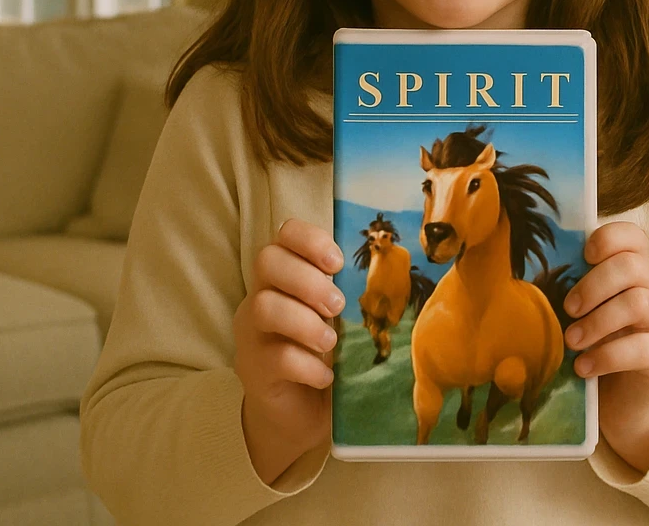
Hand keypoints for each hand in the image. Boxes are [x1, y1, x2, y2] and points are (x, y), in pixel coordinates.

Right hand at [234, 218, 344, 485]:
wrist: (301, 414)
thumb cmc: (326, 354)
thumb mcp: (339, 318)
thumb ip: (352, 293)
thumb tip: (397, 276)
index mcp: (285, 275)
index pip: (285, 234)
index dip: (310, 239)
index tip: (338, 262)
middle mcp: (261, 295)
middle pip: (268, 261)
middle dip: (308, 279)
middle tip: (338, 305)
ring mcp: (252, 333)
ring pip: (264, 307)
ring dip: (305, 321)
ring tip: (333, 341)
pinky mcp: (254, 370)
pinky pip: (274, 357)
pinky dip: (306, 365)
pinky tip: (326, 376)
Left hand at [562, 221, 648, 472]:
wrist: (623, 394)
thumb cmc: (598, 340)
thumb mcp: (587, 309)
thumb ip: (574, 289)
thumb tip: (530, 275)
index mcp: (635, 270)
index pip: (634, 237)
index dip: (610, 238)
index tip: (584, 254)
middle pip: (633, 266)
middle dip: (593, 285)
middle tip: (568, 308)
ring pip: (637, 304)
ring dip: (597, 321)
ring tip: (571, 341)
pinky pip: (639, 348)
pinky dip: (605, 356)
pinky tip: (583, 367)